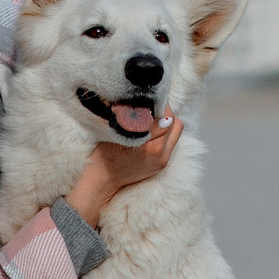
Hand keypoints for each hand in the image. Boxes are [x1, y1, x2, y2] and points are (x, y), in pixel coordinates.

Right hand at [66, 115, 183, 227]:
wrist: (102, 179)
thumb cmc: (105, 153)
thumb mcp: (119, 132)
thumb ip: (138, 120)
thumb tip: (155, 106)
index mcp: (152, 147)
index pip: (167, 116)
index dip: (159, 104)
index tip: (149, 99)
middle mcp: (161, 156)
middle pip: (176, 124)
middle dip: (165, 113)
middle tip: (150, 109)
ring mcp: (163, 161)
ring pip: (175, 134)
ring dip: (165, 124)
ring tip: (149, 121)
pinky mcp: (161, 164)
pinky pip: (169, 143)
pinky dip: (162, 135)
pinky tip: (148, 132)